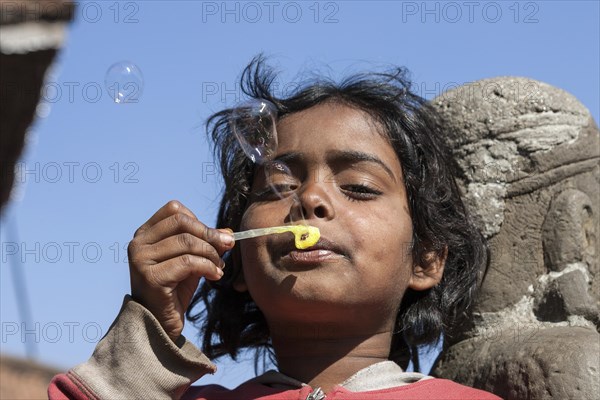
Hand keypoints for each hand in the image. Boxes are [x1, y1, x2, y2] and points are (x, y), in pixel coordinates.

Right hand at [127, 200, 233, 341]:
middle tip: (228, 246)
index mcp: (145, 234)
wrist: (159, 324)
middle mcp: (138, 243)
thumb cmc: (175, 290)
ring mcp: (141, 259)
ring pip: (187, 243)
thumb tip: (228, 233)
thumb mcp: (192, 260)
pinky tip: (215, 276)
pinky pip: (188, 262)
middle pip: (181, 222)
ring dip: (211, 254)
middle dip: (209, 234)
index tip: (214, 237)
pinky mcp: (150, 277)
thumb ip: (206, 243)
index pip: (174, 210)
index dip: (199, 221)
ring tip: (219, 267)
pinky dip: (207, 267)